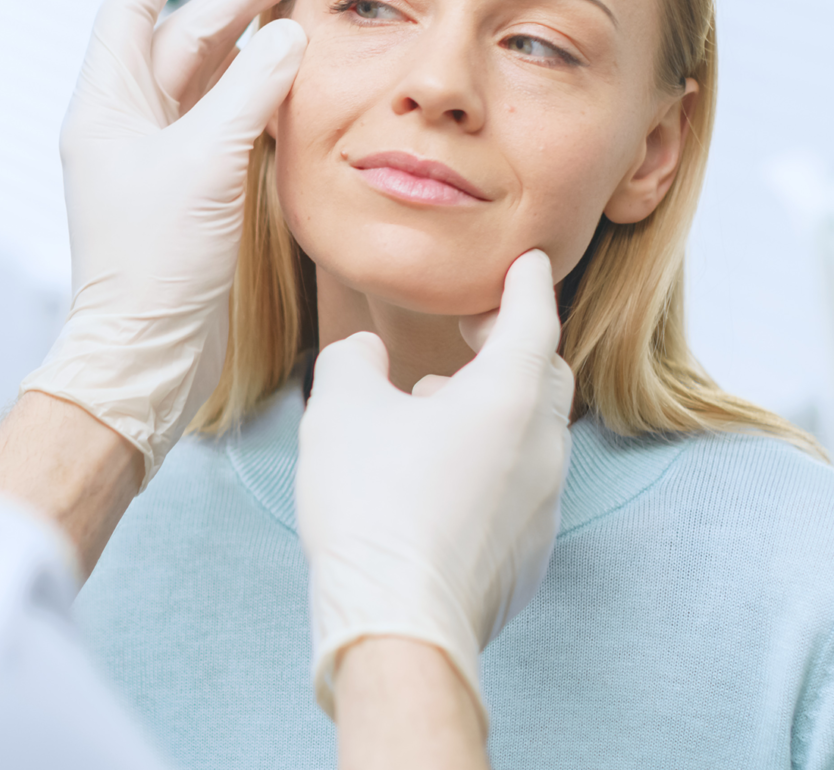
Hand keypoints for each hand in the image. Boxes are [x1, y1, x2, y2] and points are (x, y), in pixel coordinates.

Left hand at [20, 0, 313, 486]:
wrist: (150, 350)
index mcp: (109, 107)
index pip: (137, 7)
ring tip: (306, 6)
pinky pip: (232, 122)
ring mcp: (165, 157)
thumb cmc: (155, 266)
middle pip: (191, 38)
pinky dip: (263, 95)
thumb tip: (288, 37)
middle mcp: (132, 124)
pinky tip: (294, 79)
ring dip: (257, 41)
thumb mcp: (204, 167)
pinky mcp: (195, 188)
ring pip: (215, 78)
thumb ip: (247, 96)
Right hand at [295, 249, 573, 726]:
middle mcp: (541, 446)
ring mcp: (544, 504)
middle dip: (516, 342)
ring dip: (499, 404)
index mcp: (508, 398)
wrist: (396, 625)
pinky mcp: (532, 553)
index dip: (527, 284)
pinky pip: (525, 484)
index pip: (533, 319)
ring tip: (439, 406)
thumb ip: (355, 359)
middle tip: (473, 332)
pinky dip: (497, 459)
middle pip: (546, 373)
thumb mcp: (342, 408)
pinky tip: (446, 476)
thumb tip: (368, 354)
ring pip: (535, 431)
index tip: (529, 262)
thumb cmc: (371, 505)